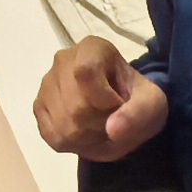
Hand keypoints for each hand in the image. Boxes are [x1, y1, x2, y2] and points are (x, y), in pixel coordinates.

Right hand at [34, 37, 167, 163]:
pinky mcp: (38, 106)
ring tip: (99, 126)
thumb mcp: (152, 105)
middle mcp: (62, 60)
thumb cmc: (137, 101)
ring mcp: (46, 84)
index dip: (104, 100)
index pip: (84, 73)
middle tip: (113, 120)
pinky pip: (51, 135)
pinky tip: (83, 132)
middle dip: (99, 124)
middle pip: (75, 106)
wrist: (122, 112)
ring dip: (87, 137)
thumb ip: (138, 114)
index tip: (119, 105)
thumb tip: (112, 130)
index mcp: (92, 48)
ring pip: (62, 125)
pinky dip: (71, 143)